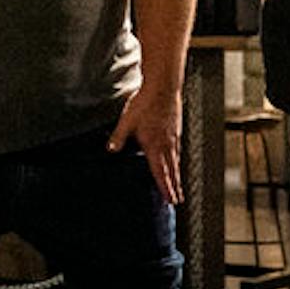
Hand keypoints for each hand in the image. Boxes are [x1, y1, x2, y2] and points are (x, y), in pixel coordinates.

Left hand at [107, 80, 184, 203]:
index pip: (160, 172)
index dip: (165, 188)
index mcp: (154, 146)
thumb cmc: (144, 104)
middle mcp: (167, 145)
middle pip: (172, 171)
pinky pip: (178, 149)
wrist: (163, 87)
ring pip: (176, 161)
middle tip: (178, 201)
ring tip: (179, 186)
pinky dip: (178, 160)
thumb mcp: (126, 121)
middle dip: (174, 187)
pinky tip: (177, 160)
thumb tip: (110, 150)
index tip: (170, 200)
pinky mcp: (176, 129)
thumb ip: (118, 137)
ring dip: (177, 175)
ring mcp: (173, 137)